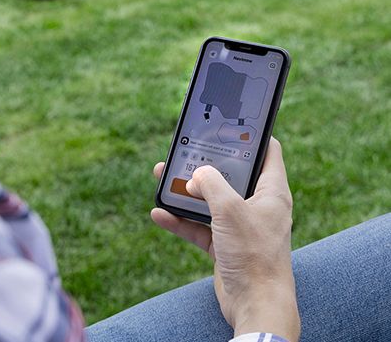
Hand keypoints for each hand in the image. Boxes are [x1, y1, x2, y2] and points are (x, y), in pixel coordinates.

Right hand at [150, 138, 299, 341]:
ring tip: (162, 178)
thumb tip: (195, 176)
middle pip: (230, 175)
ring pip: (210, 200)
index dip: (250, 135)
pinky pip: (199, 226)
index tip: (228, 124)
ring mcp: (240, 226)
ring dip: (185, 192)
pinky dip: (180, 220)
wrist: (255, 304)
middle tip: (184, 151)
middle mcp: (257, 205)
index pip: (267, 151)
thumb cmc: (253, 255)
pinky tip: (159, 214)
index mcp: (271, 191)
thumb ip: (210, 184)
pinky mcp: (224, 245)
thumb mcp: (229, 209)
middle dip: (204, 164)